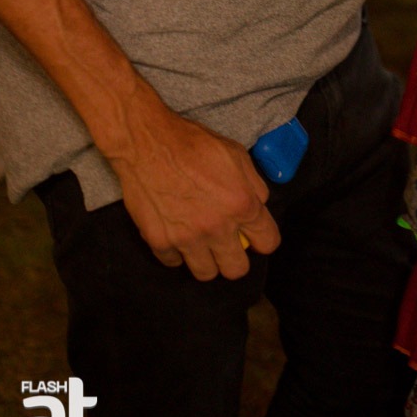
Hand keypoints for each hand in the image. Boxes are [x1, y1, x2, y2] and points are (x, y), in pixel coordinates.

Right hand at [111, 108, 280, 280]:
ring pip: (206, 274)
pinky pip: (174, 263)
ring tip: (200, 241)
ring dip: (206, 259)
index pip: (268, 243)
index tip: (254, 235)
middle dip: (235, 258)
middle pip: (237, 270)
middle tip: (226, 243)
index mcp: (241, 204)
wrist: (148, 142)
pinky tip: (175, 233)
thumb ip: (254, 185)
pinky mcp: (160, 242)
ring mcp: (187, 238)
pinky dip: (176, 252)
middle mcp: (217, 227)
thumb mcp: (236, 155)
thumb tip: (259, 206)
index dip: (263, 239)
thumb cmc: (193, 143)